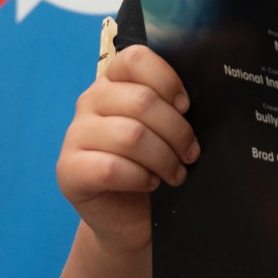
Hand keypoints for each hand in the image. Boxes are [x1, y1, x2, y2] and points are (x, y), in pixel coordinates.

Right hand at [56, 44, 196, 254]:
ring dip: (164, 158)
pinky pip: (110, 168)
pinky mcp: (68, 170)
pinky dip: (140, 178)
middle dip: (177, 131)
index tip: (186, 107)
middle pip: (141, 101)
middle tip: (191, 153)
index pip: (135, 59)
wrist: (130, 217)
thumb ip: (171, 106)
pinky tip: (150, 184)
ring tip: (176, 173)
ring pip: (130, 136)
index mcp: (112, 82)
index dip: (167, 80)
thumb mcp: (163, 129)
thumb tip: (208, 92)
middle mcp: (89, 102)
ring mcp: (75, 135)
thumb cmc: (152, 166)